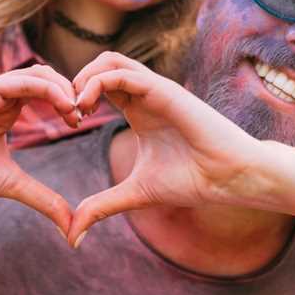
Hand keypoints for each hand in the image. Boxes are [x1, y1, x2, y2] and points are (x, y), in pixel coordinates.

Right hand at [0, 66, 80, 233]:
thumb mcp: (9, 184)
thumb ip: (42, 198)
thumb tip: (71, 224)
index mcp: (4, 112)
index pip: (45, 94)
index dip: (66, 104)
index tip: (80, 124)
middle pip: (46, 79)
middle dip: (70, 93)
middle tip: (83, 115)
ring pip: (37, 75)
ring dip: (63, 88)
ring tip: (75, 110)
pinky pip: (21, 81)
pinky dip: (47, 88)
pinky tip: (63, 104)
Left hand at [66, 52, 265, 245]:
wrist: (229, 178)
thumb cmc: (192, 180)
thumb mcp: (135, 193)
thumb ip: (101, 207)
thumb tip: (72, 234)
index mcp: (137, 110)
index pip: (98, 84)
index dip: (75, 98)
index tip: (66, 125)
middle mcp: (145, 94)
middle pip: (100, 64)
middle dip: (73, 82)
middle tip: (65, 113)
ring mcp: (155, 89)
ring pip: (109, 60)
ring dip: (82, 78)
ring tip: (74, 108)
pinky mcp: (164, 90)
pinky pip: (122, 73)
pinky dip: (96, 83)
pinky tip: (86, 108)